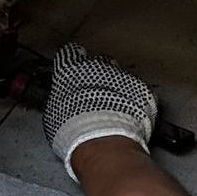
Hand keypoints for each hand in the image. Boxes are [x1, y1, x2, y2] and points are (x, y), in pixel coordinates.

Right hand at [43, 43, 156, 181]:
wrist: (104, 142)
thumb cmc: (73, 132)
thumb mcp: (55, 115)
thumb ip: (61, 98)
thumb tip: (63, 100)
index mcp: (70, 69)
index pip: (70, 53)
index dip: (72, 60)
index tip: (73, 68)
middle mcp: (97, 65)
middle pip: (99, 61)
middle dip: (98, 74)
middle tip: (96, 95)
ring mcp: (121, 75)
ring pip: (120, 75)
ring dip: (117, 88)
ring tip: (114, 109)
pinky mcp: (141, 89)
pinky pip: (138, 91)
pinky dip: (135, 101)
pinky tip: (129, 117)